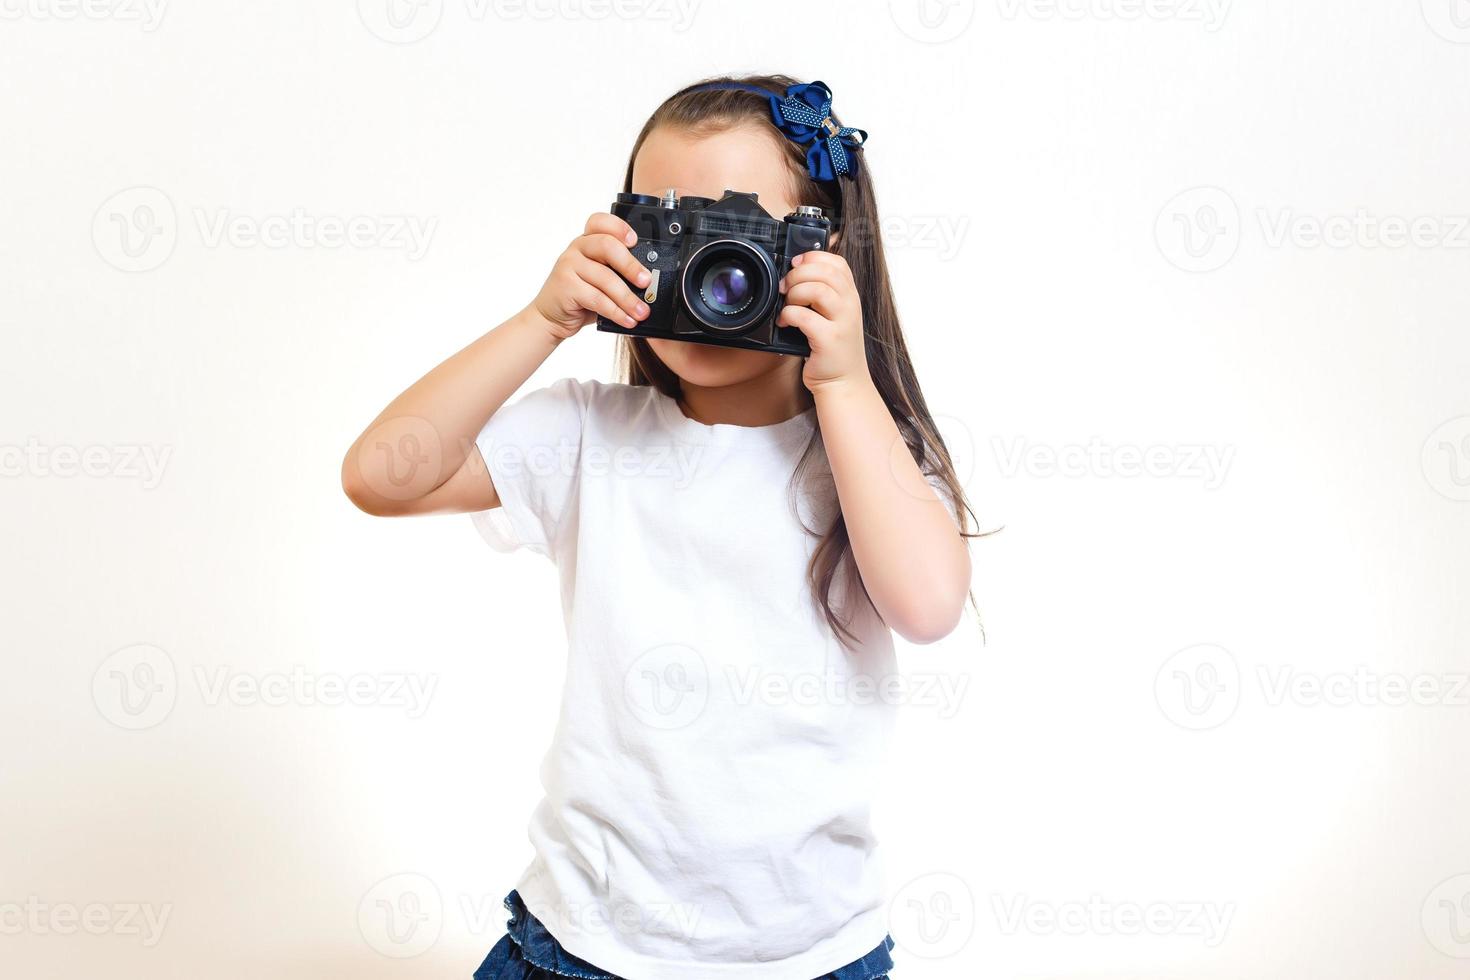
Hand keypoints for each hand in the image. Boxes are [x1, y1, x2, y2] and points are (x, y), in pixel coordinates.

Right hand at [528, 213, 651, 341]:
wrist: (551, 316)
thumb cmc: (580, 296)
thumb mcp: (600, 278)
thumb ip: (618, 272)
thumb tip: (650, 281)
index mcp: (588, 240)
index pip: (601, 222)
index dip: (619, 228)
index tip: (635, 241)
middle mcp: (577, 248)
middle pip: (608, 246)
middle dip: (631, 266)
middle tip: (647, 282)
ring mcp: (568, 265)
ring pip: (605, 278)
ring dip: (628, 298)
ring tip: (642, 311)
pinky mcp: (566, 286)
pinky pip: (597, 299)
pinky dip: (616, 312)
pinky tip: (627, 320)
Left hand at [777, 250, 870, 391]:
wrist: (844, 382)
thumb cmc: (832, 348)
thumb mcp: (834, 316)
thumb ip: (822, 294)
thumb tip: (793, 273)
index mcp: (850, 295)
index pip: (837, 262)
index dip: (813, 258)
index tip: (796, 266)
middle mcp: (850, 305)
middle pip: (825, 271)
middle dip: (797, 275)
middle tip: (785, 288)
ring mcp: (843, 322)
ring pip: (817, 289)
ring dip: (794, 294)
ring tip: (787, 305)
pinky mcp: (829, 340)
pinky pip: (804, 316)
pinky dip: (788, 315)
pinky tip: (785, 323)